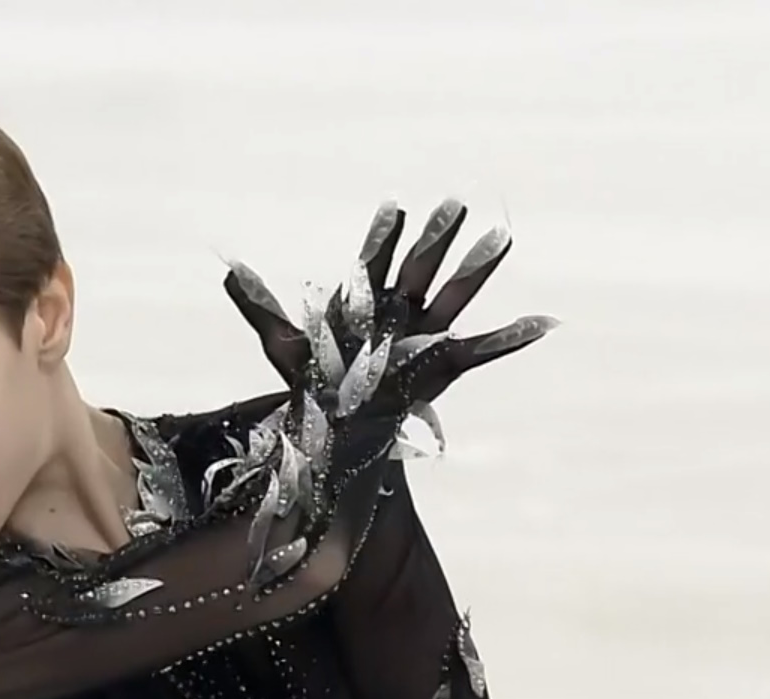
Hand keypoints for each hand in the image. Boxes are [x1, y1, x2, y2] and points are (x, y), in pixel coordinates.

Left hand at [221, 197, 558, 419]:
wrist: (339, 426)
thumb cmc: (316, 379)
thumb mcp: (282, 342)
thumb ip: (258, 306)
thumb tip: (228, 270)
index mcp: (366, 299)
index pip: (375, 259)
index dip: (384, 235)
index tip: (393, 207)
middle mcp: (401, 310)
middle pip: (421, 266)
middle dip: (436, 237)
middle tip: (454, 201)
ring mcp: (425, 335)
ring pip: (455, 295)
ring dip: (477, 267)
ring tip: (502, 236)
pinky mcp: (444, 365)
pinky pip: (484, 349)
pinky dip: (512, 337)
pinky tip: (541, 323)